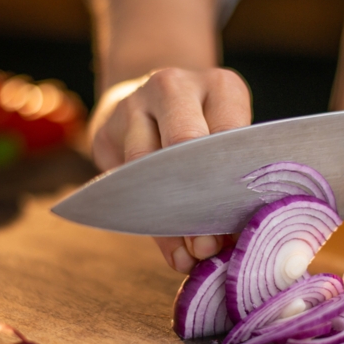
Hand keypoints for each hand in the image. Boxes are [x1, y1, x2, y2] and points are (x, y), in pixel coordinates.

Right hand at [88, 67, 251, 271]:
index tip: (239, 226)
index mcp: (219, 86)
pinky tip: (169, 249)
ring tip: (189, 256)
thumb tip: (236, 243)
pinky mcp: (104, 130)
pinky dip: (147, 222)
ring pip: (147, 165)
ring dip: (169, 220)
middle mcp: (175, 86)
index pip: (230, 134)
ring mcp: (134, 104)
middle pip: (185, 142)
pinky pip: (124, 182)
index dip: (234, 183)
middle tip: (208, 247)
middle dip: (198, 201)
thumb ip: (231, 180)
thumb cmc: (202, 128)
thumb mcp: (227, 139)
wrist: (147, 99)